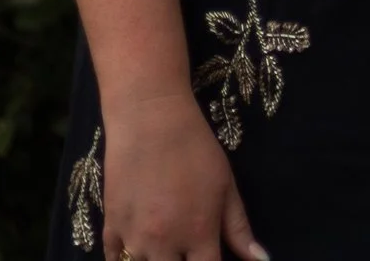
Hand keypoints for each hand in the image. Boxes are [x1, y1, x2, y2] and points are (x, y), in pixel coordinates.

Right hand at [101, 91, 266, 260]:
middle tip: (188, 251)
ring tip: (167, 248)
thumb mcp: (226, 187)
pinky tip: (137, 251)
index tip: (212, 257)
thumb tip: (260, 259)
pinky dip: (125, 259)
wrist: (151, 122)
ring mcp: (133, 238)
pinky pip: (112, 260)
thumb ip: (239, 228)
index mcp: (199, 234)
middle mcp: (164, 244)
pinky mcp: (109, 228)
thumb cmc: (196, 151)